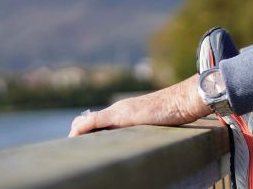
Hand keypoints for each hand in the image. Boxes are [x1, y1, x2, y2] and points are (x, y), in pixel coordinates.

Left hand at [68, 74, 210, 136]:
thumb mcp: (157, 123)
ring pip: (87, 122)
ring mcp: (118, 111)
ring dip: (76, 134)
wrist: (182, 100)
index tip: (80, 147)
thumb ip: (146, 128)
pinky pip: (94, 121)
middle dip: (77, 135)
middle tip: (70, 152)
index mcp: (125, 112)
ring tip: (69, 149)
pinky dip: (82, 129)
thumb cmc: (175, 112)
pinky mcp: (120, 115)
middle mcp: (118, 110)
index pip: (98, 122)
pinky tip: (73, 137)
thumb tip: (146, 146)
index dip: (85, 133)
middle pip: (88, 121)